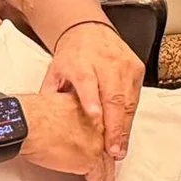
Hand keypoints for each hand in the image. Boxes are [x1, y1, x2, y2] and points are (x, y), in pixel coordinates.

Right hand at [18, 91, 113, 180]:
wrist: (28, 122)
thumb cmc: (33, 112)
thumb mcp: (56, 104)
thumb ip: (68, 113)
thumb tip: (62, 122)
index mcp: (91, 109)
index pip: (102, 128)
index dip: (104, 141)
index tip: (106, 149)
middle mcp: (99, 125)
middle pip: (108, 147)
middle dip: (110, 160)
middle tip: (111, 172)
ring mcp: (97, 143)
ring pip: (106, 164)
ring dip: (106, 179)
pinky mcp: (89, 160)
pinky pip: (95, 178)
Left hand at [43, 23, 142, 168]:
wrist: (89, 30)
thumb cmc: (72, 56)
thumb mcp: (54, 73)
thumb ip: (51, 96)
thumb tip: (43, 122)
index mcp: (81, 64)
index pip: (87, 82)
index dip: (91, 100)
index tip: (95, 117)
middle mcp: (106, 63)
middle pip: (113, 96)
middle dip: (114, 126)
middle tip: (112, 150)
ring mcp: (124, 66)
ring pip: (128, 101)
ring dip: (124, 127)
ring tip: (120, 149)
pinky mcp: (137, 69)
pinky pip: (136, 98)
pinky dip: (130, 117)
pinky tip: (125, 134)